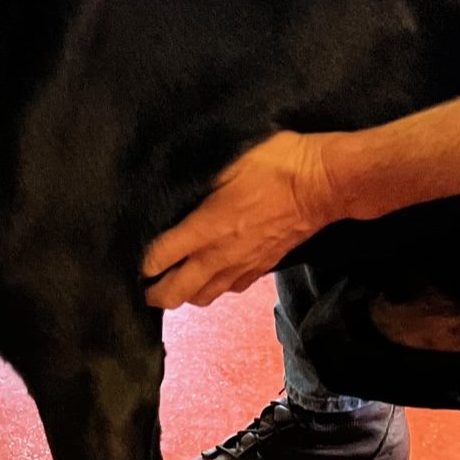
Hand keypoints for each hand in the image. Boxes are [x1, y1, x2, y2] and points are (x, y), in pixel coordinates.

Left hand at [143, 131, 342, 308]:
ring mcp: (242, 265)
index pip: (161, 257)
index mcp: (208, 225)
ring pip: (202, 298)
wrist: (325, 185)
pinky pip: (229, 291)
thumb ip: (201, 183)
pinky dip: (213, 290)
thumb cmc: (280, 164)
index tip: (134, 261)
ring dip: (183, 295)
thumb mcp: (232, 161)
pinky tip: (209, 277)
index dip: (143, 264)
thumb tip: (179, 189)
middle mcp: (220, 254)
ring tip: (173, 284)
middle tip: (144, 286)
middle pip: (177, 292)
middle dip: (155, 294)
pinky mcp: (260, 269)